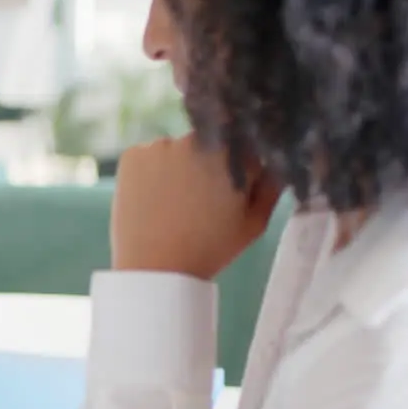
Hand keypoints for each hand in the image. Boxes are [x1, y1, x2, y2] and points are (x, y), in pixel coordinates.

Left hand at [110, 134, 282, 280]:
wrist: (156, 268)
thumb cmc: (209, 249)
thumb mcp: (253, 223)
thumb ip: (271, 186)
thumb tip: (275, 161)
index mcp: (231, 154)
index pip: (242, 147)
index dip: (238, 170)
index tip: (227, 193)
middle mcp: (196, 139)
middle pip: (208, 144)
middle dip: (207, 165)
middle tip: (197, 202)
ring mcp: (160, 145)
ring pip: (176, 150)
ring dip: (178, 168)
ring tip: (173, 204)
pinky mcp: (132, 155)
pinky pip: (148, 157)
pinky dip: (151, 172)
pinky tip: (153, 199)